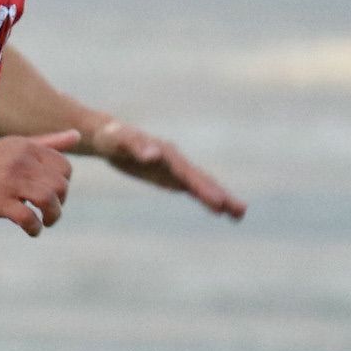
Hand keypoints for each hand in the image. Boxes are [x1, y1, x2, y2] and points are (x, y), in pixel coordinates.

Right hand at [0, 131, 79, 235]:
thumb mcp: (16, 146)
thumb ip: (48, 142)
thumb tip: (78, 136)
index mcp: (27, 147)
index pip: (64, 167)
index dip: (64, 184)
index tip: (54, 194)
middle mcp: (21, 162)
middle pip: (59, 185)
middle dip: (60, 202)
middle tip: (50, 211)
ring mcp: (9, 182)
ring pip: (48, 201)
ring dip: (53, 216)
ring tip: (46, 222)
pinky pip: (27, 218)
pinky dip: (34, 228)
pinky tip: (31, 231)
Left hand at [87, 121, 245, 220]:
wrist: (109, 136)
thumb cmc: (112, 137)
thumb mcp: (119, 141)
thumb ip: (137, 146)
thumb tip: (154, 155)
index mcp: (166, 153)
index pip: (187, 174)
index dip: (202, 188)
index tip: (218, 202)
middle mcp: (175, 160)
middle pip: (202, 179)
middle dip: (220, 195)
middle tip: (241, 211)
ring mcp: (175, 168)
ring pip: (201, 184)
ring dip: (220, 198)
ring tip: (240, 214)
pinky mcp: (170, 176)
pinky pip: (192, 189)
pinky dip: (206, 198)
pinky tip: (219, 210)